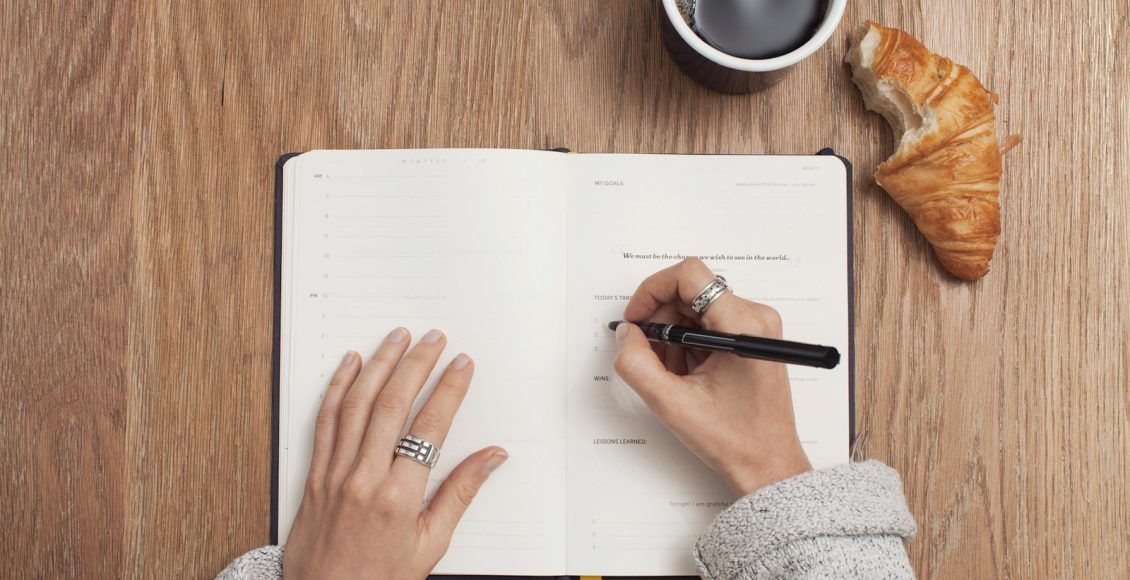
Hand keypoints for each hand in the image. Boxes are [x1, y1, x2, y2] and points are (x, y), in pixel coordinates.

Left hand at [283, 328, 507, 579]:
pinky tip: (350, 364)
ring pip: (357, 404)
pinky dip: (338, 387)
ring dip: (379, 364)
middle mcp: (364, 478)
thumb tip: (491, 458)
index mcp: (399, 498)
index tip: (461, 365)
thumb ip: (459, 494)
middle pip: (392, 404)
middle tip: (434, 338)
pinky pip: (325, 420)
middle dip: (416, 364)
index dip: (448, 390)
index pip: (430, 427)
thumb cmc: (378, 579)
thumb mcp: (430, 545)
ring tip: (397, 338)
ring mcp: (335, 473)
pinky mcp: (315, 474)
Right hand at [614, 258, 811, 495]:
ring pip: (697, 308)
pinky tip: (687, 375)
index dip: (653, 290)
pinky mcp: (752, 338)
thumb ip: (637, 363)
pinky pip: (709, 323)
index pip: (689, 275)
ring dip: (674, 335)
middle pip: (690, 291)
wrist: (767, 464)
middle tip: (648, 354)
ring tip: (673, 373)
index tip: (637, 318)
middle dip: (661, 320)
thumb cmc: (735, 439)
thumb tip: (627, 333)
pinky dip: (688, 344)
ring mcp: (756, 327)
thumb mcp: (672, 404)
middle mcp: (755, 317)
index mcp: (742, 325)